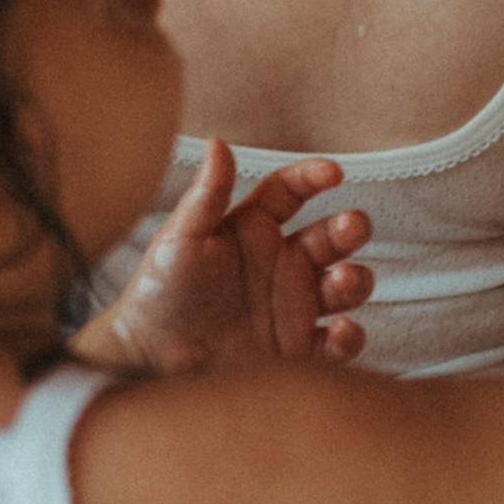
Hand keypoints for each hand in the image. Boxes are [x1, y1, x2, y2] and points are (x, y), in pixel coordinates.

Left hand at [93, 141, 369, 376]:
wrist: (148, 362)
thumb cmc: (157, 293)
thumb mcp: (180, 238)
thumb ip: (207, 194)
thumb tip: (218, 141)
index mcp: (252, 229)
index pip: (291, 192)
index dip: (314, 178)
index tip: (333, 173)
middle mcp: (279, 265)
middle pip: (332, 236)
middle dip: (350, 229)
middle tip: (351, 228)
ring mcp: (292, 307)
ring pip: (346, 284)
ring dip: (355, 279)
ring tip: (339, 281)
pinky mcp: (298, 350)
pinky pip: (339, 341)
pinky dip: (350, 336)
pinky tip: (339, 330)